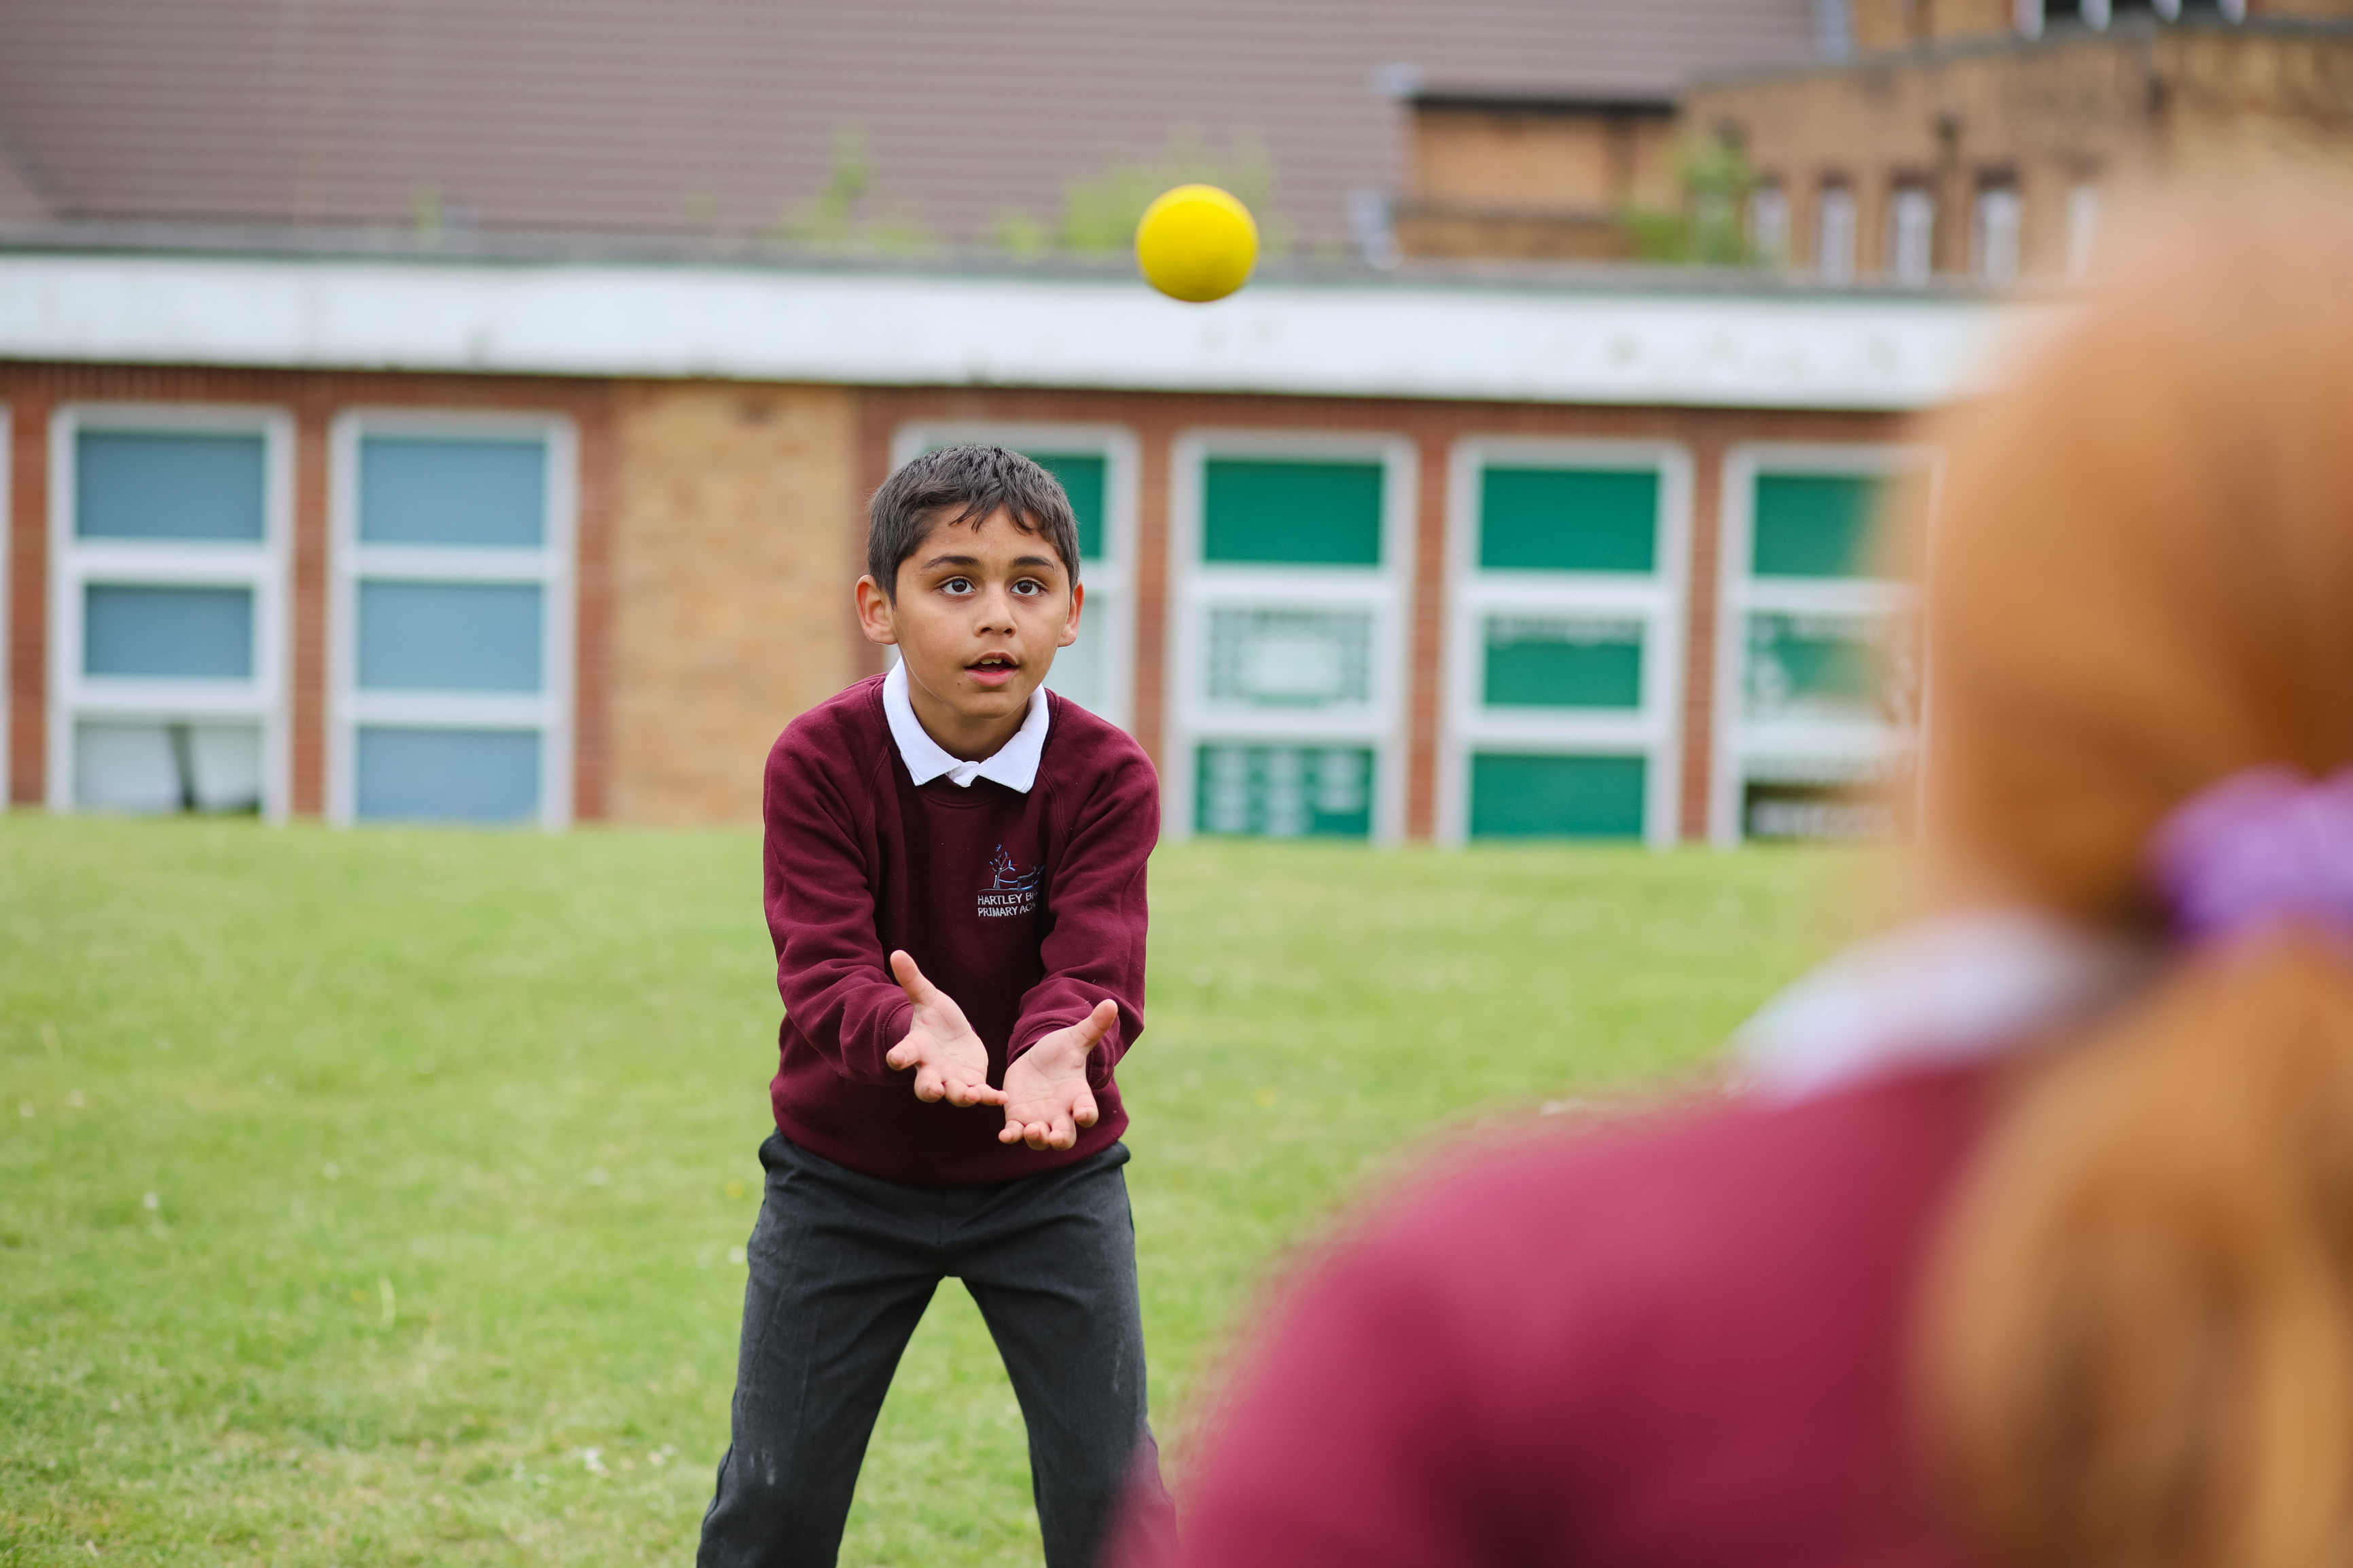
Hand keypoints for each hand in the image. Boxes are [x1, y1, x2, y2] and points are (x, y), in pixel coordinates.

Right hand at [883, 951, 1006, 1107]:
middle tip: (934, 1090)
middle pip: (925, 1086)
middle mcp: (931, 1070)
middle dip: (929, 1089)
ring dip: (961, 1096)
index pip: (904, 1054)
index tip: (895, 1059)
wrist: (953, 1036)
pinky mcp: (972, 1083)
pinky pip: (979, 1094)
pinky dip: (989, 1097)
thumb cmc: (935, 1018)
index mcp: (917, 1048)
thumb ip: (912, 979)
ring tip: (971, 1096)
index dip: (899, 1056)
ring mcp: (951, 1080)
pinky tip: (1002, 1098)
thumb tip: (896, 952)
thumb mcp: (927, 996)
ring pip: (953, 1094)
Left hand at [1000, 1000, 1117, 1149]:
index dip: (1086, 1115)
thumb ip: (1093, 1026)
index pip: (1087, 1112)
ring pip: (1040, 1139)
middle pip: (1066, 1137)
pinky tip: (1005, 1135)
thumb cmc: (1060, 1052)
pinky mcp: (1017, 1118)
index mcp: (1077, 1097)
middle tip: (1055, 1136)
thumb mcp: (1075, 1038)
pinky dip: (1011, 1136)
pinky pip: (1015, 1133)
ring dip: (1037, 1139)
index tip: (1083, 1115)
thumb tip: (1111, 1004)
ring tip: (1031, 1130)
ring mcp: (1038, 1119)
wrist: (1037, 1059)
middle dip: (1061, 1139)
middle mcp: (1060, 1114)